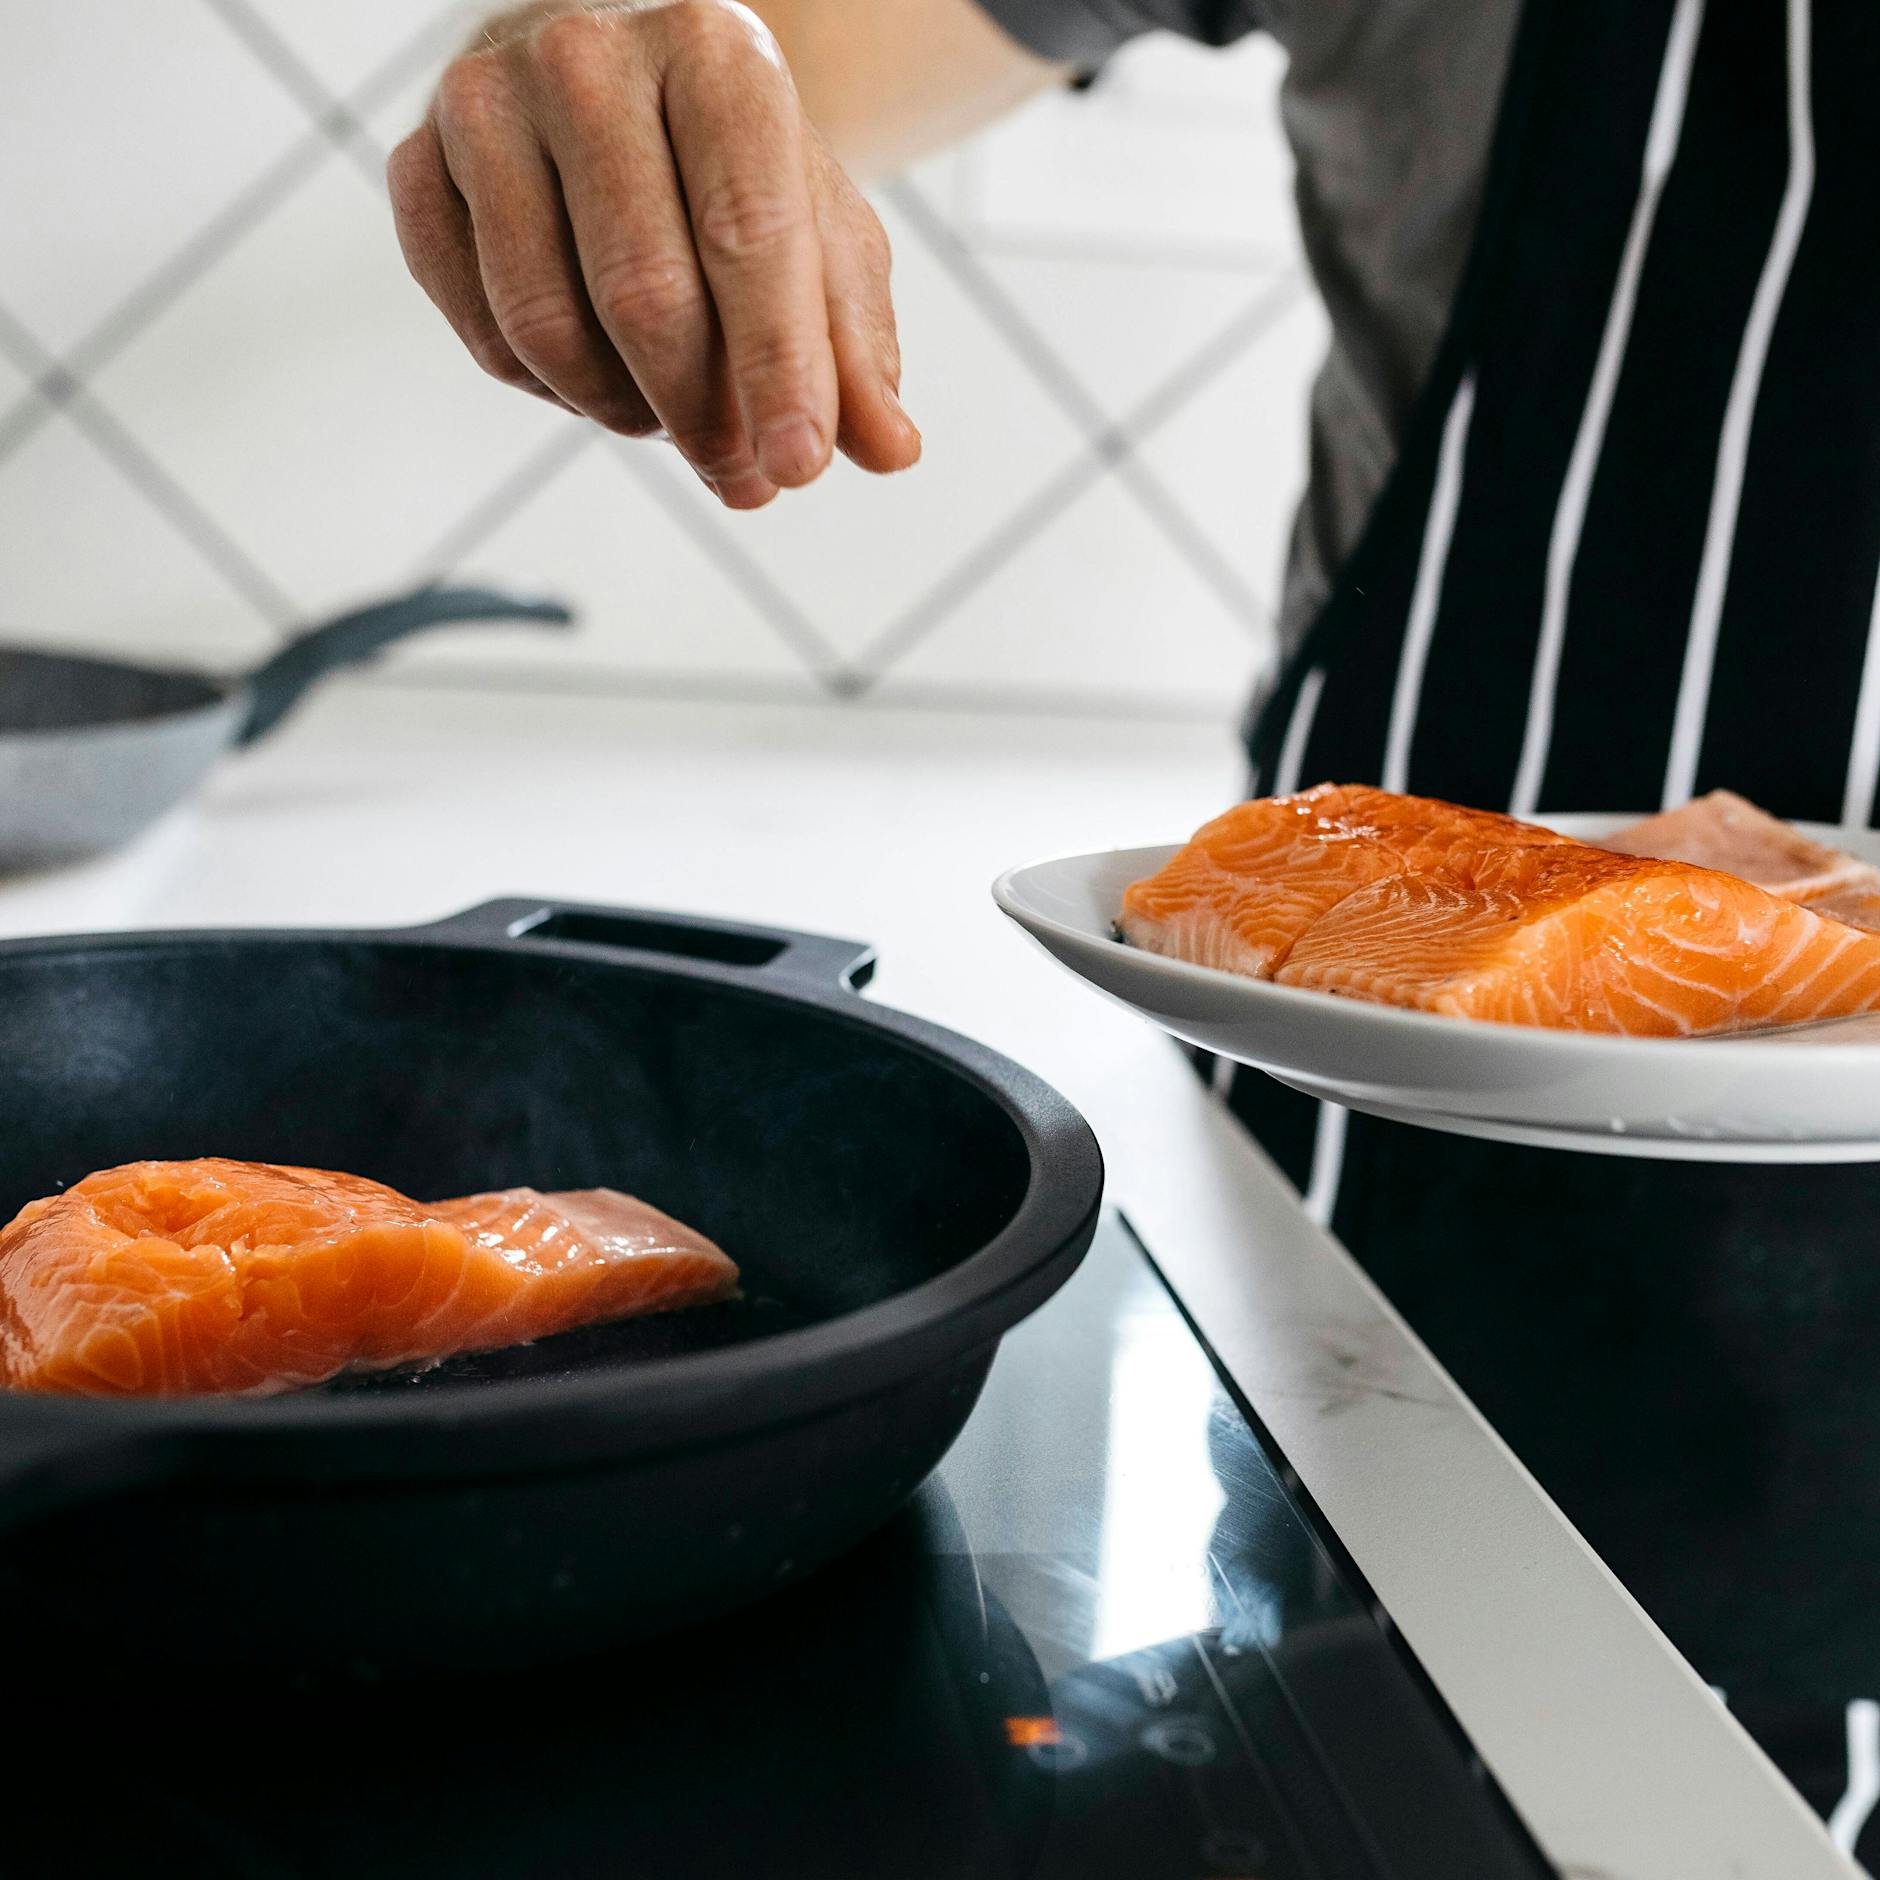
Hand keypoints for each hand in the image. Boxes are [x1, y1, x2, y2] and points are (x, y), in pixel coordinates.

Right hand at [388, 0, 920, 507]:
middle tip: (742, 475)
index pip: (747, 232)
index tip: (799, 469)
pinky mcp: (414, 166)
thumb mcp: (823, 243)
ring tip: (674, 416)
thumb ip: (857, 348)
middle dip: (703, 415)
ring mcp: (482, 104)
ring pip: (547, 326)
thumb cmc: (738, 176)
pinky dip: (553, 393)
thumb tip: (893, 451)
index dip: (777, 367)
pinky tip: (602, 378)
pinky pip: (483, 336)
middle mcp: (585, 55)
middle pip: (643, 292)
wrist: (626, 92)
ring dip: (625, 413)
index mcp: (713, 50)